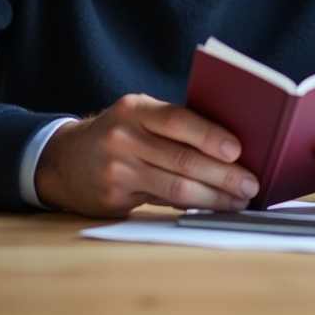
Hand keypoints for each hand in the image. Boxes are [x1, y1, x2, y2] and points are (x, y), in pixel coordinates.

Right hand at [33, 93, 259, 217]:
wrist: (63, 160)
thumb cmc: (117, 134)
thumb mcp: (137, 117)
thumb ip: (172, 127)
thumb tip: (229, 149)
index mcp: (134, 108)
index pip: (177, 119)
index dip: (210, 135)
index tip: (238, 149)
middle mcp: (123, 137)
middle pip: (183, 159)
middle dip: (224, 174)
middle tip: (251, 183)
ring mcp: (117, 169)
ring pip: (176, 186)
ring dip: (215, 196)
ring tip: (239, 199)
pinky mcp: (114, 198)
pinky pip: (162, 202)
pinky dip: (193, 205)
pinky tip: (213, 207)